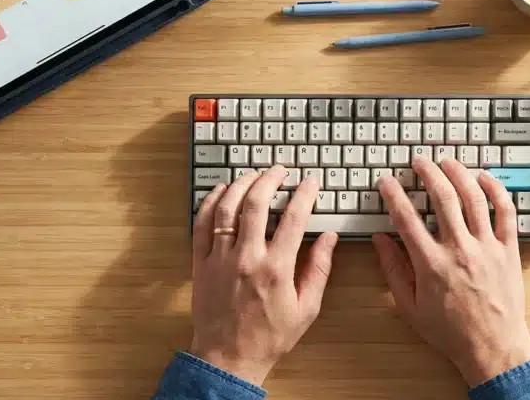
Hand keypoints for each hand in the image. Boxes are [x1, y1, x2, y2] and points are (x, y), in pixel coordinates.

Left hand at [190, 166, 338, 384]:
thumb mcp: (306, 308)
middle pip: (257, 203)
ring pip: (227, 208)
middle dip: (271, 179)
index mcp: (276, 269)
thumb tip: (329, 238)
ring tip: (254, 175)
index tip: (310, 182)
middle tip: (280, 171)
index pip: (294, 218)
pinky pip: (201, 224)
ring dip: (242, 185)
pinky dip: (210, 202)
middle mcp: (247, 258)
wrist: (228, 358)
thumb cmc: (269, 336)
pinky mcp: (200, 263)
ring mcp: (219, 259)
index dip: (304, 194)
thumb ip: (319, 269)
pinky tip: (222, 192)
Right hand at [373, 157, 529, 386]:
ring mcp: (487, 247)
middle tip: (419, 160)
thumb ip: (393, 269)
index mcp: (430, 264)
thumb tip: (379, 239)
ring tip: (447, 162)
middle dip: (428, 172)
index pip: (406, 217)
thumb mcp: (410, 306)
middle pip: (442, 197)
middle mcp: (459, 249)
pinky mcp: (509, 250)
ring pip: (473, 197)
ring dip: (458, 173)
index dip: (393, 194)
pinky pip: (506, 211)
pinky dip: (495, 189)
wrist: (492, 348)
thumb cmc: (450, 331)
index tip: (386, 181)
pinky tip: (483, 178)